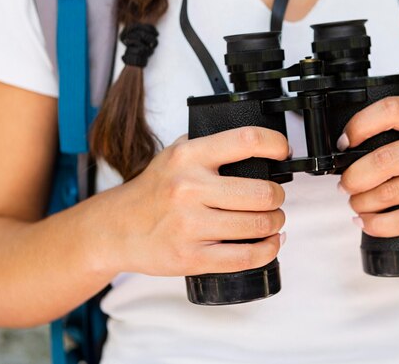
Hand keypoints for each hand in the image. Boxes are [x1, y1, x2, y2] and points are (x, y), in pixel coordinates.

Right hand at [108, 127, 289, 276]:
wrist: (116, 228)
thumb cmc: (151, 192)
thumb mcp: (172, 155)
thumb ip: (206, 145)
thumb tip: (254, 144)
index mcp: (188, 157)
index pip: (246, 141)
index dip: (276, 144)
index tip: (283, 152)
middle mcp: (188, 188)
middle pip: (261, 192)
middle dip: (277, 197)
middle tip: (274, 199)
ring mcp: (189, 225)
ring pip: (258, 225)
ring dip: (274, 223)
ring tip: (271, 220)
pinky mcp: (191, 257)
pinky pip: (245, 257)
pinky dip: (268, 250)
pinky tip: (270, 243)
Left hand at [337, 97, 398, 238]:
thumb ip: (397, 134)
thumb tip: (345, 153)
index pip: (391, 110)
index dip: (359, 126)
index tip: (343, 144)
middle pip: (385, 159)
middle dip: (354, 177)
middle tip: (345, 185)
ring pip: (391, 193)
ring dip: (362, 203)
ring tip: (356, 203)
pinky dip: (377, 224)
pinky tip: (367, 222)